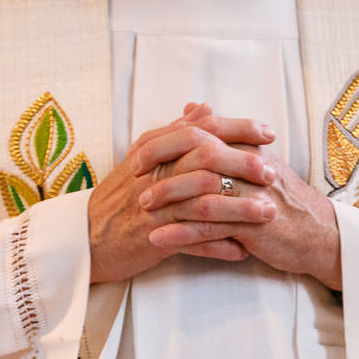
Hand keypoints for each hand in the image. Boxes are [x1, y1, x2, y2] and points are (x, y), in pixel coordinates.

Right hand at [88, 104, 278, 282]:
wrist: (86, 239)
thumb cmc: (119, 199)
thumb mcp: (143, 159)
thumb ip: (175, 133)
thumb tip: (204, 107)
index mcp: (154, 151)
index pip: (200, 130)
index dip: (237, 129)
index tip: (268, 133)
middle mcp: (154, 175)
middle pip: (205, 161)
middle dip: (243, 166)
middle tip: (272, 174)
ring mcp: (154, 208)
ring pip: (204, 204)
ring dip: (239, 211)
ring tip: (268, 215)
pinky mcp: (154, 238)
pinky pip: (193, 242)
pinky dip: (220, 247)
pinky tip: (242, 251)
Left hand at [141, 146, 342, 290]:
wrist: (318, 235)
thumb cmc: (279, 199)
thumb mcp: (252, 161)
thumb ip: (222, 135)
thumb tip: (191, 107)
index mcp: (247, 145)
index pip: (200, 129)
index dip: (164, 138)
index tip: (136, 151)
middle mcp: (251, 163)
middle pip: (199, 151)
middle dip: (161, 161)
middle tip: (133, 175)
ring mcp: (253, 194)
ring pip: (203, 189)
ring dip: (168, 198)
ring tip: (142, 209)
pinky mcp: (254, 225)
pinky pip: (211, 228)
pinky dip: (182, 234)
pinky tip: (158, 239)